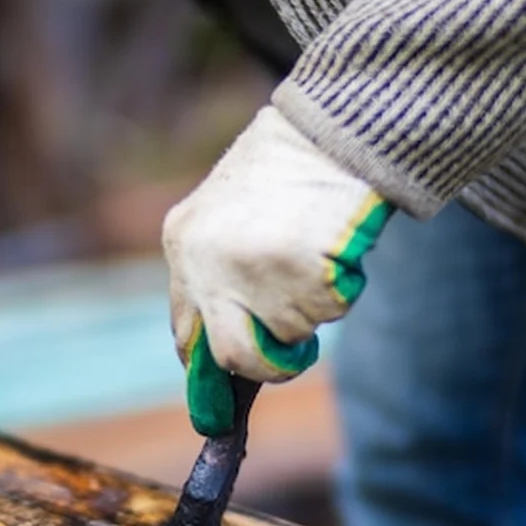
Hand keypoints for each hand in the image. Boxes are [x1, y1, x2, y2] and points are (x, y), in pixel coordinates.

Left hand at [163, 104, 392, 435]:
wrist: (331, 129)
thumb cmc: (285, 172)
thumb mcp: (225, 215)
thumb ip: (215, 275)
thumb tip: (224, 354)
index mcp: (183, 245)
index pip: (187, 333)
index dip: (210, 368)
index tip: (223, 396)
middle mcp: (209, 262)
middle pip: (235, 355)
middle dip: (269, 364)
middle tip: (292, 353)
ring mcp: (254, 269)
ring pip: (293, 331)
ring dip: (314, 306)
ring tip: (315, 250)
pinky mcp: (300, 270)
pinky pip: (328, 311)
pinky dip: (341, 289)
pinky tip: (334, 245)